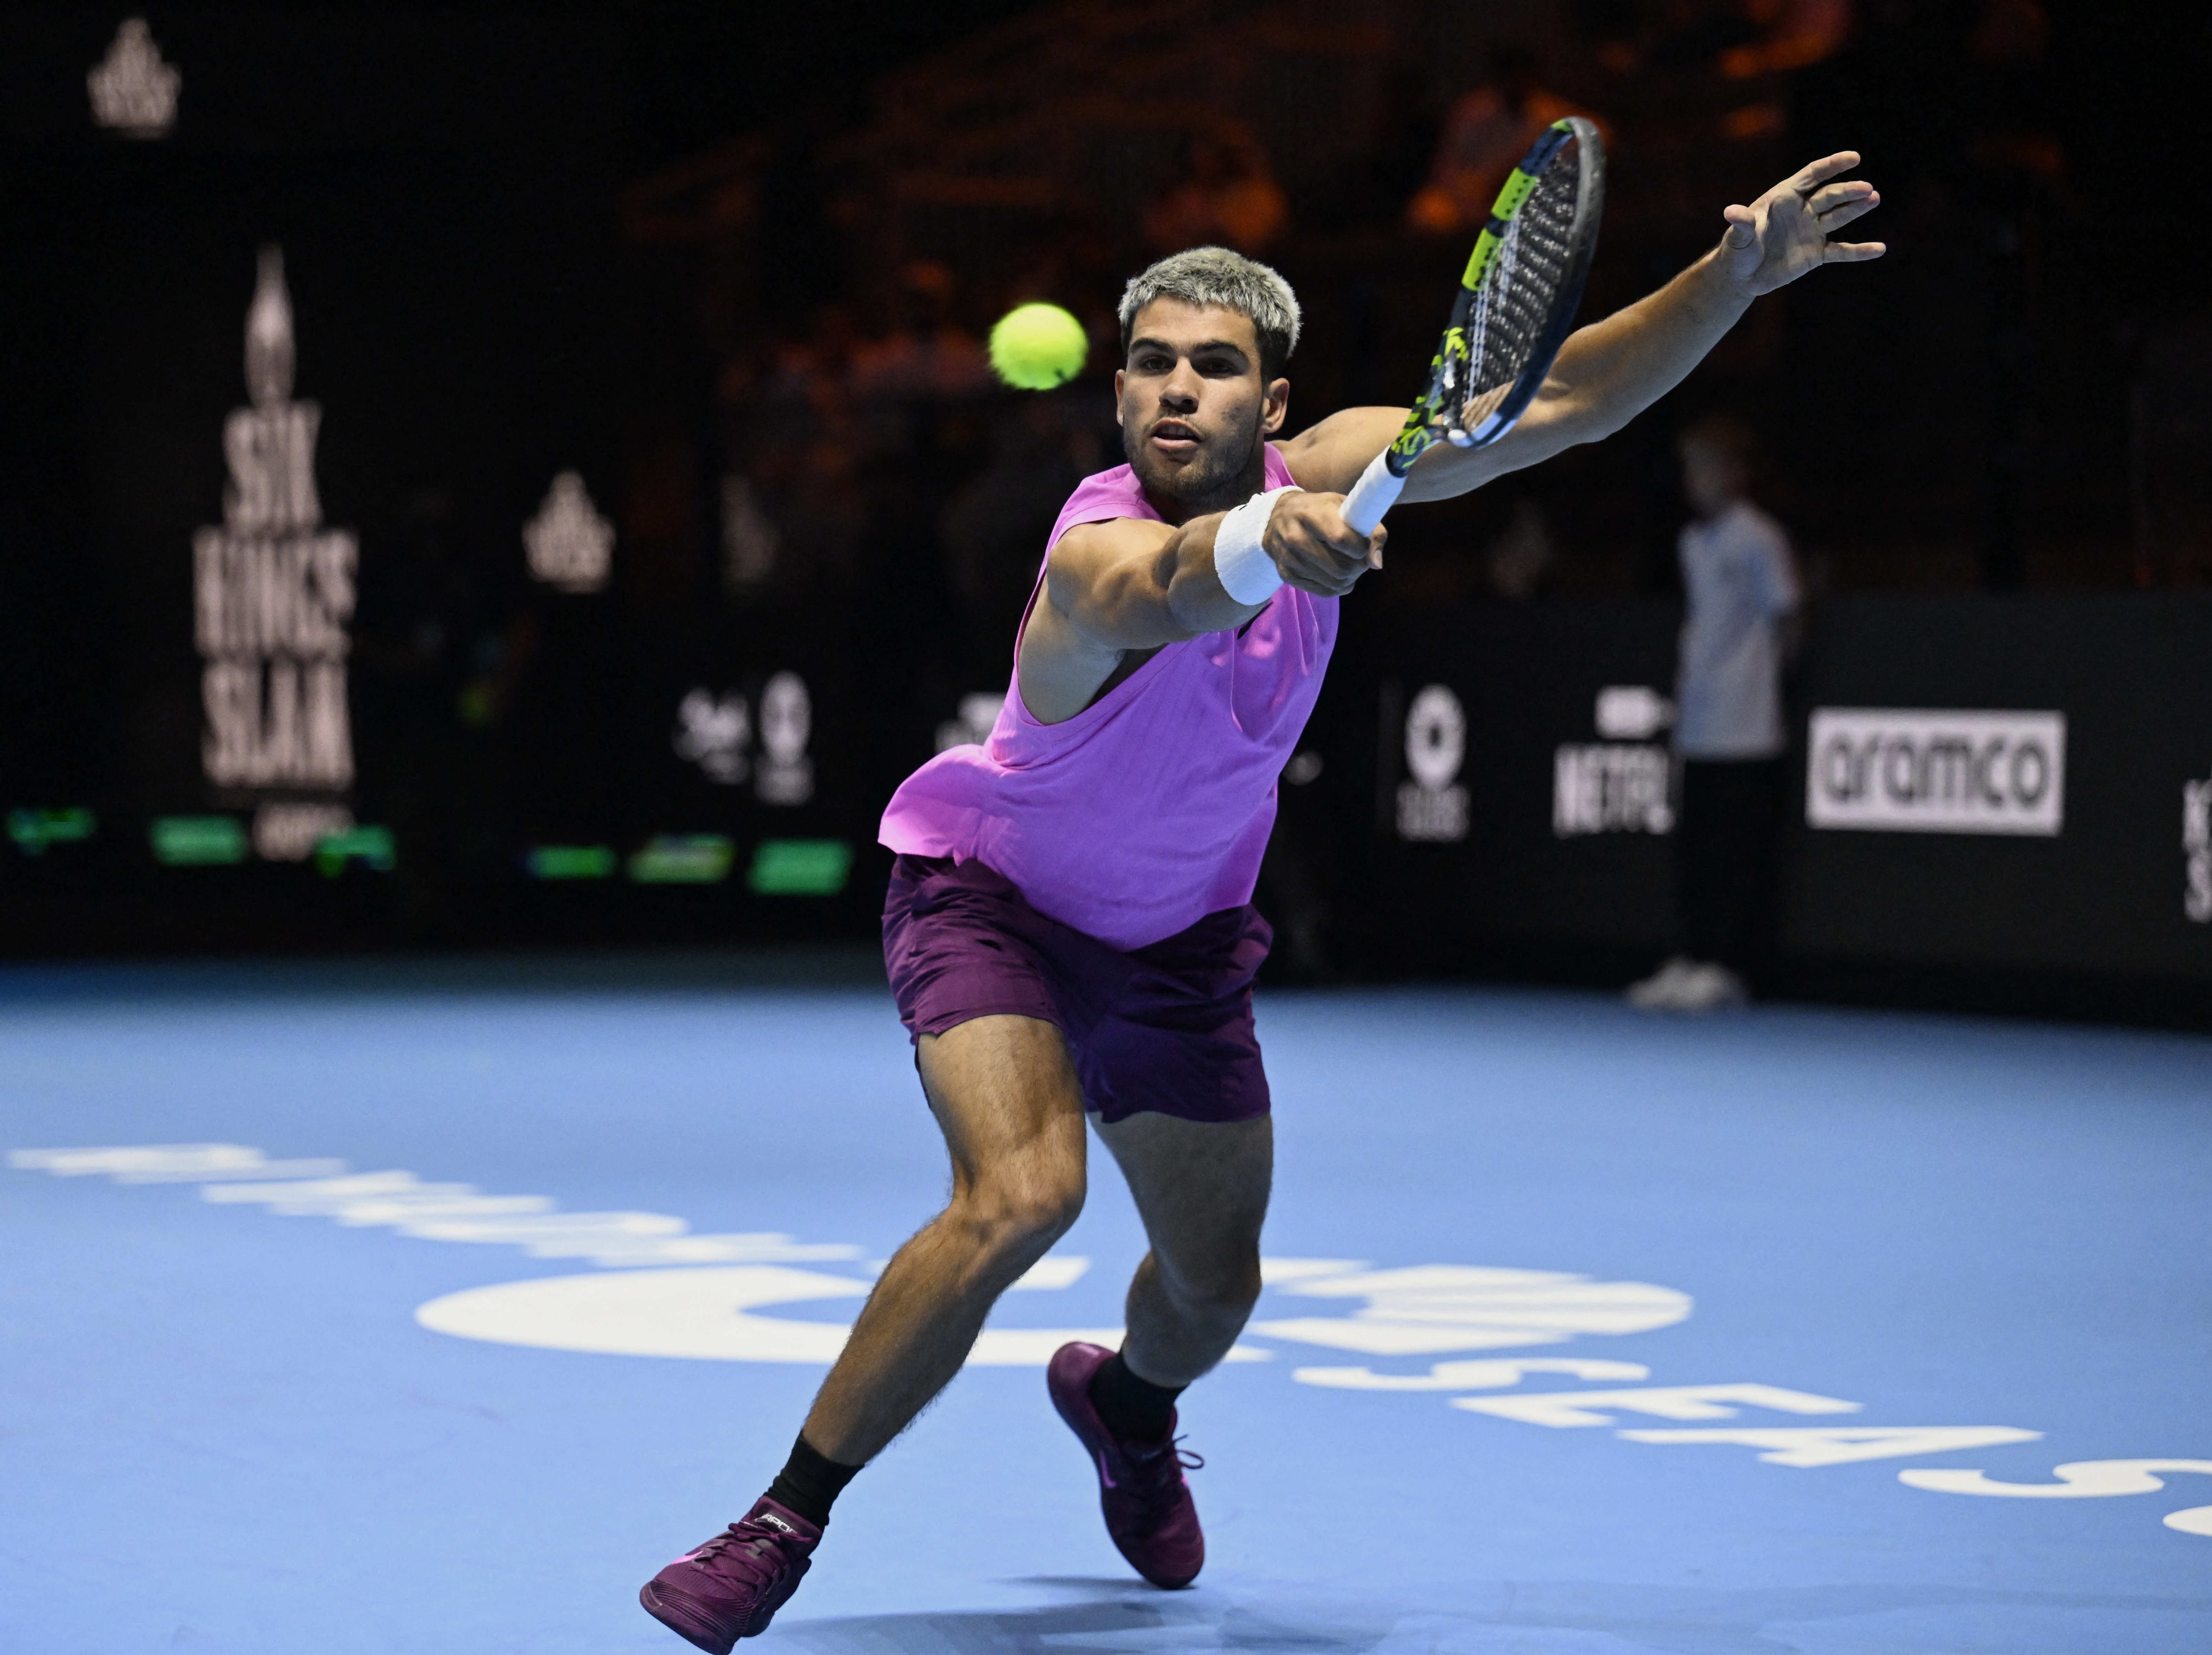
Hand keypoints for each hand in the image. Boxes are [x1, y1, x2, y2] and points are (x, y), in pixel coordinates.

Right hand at [1265, 491, 1383, 597]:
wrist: (1279, 517)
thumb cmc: (1320, 510)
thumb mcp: (1347, 507)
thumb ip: (1372, 531)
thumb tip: (1376, 564)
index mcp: (1313, 514)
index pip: (1341, 539)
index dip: (1360, 548)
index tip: (1362, 545)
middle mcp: (1296, 536)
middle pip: (1340, 568)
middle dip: (1358, 567)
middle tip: (1358, 558)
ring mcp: (1289, 558)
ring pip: (1333, 583)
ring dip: (1349, 578)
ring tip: (1349, 565)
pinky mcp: (1286, 574)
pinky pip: (1324, 591)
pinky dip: (1337, 586)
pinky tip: (1337, 574)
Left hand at [1718, 151, 1883, 296]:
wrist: (1741, 277)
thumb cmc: (1737, 251)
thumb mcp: (1738, 238)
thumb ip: (1741, 224)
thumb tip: (1731, 212)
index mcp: (1785, 198)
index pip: (1812, 176)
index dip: (1832, 165)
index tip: (1853, 158)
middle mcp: (1803, 210)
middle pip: (1829, 196)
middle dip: (1847, 192)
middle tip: (1866, 189)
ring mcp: (1812, 231)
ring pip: (1839, 217)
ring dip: (1857, 208)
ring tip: (1874, 199)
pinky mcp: (1817, 253)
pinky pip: (1841, 251)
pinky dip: (1859, 251)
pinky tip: (1879, 248)